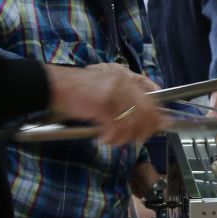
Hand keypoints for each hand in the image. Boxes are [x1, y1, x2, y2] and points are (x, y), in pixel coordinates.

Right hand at [45, 63, 164, 145]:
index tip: (162, 125)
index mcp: (124, 76)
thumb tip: (142, 118)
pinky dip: (110, 138)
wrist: (54, 86)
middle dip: (144, 129)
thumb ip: (124, 98)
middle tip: (138, 140)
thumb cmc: (77, 90)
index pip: (151, 96)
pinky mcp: (102, 104)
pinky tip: (103, 139)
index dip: (158, 113)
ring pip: (131, 122)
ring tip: (115, 141)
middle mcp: (122, 82)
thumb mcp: (104, 87)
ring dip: (124, 137)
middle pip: (145, 111)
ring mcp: (113, 92)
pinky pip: (115, 128)